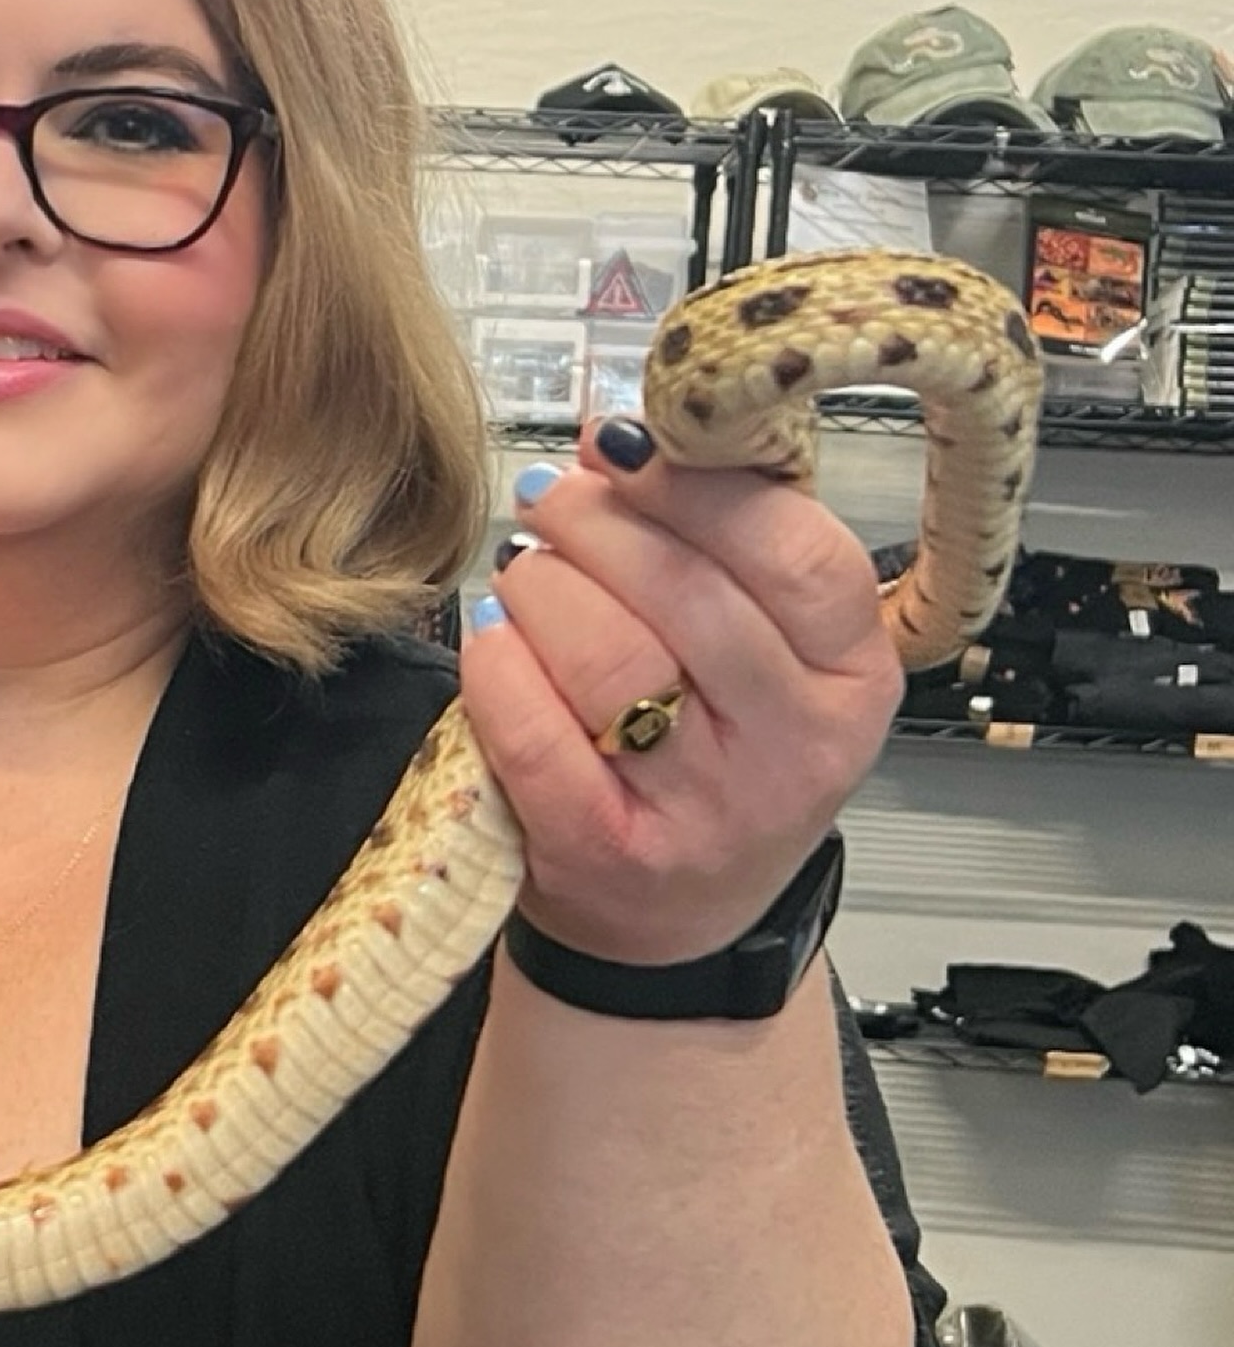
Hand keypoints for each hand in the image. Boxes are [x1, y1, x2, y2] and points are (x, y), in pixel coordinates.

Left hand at [457, 418, 902, 965]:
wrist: (679, 911)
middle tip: (550, 495)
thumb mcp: (777, 648)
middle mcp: (793, 747)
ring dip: (543, 585)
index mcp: (852, 674)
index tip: (621, 444)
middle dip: (597, 521)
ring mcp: (703, 808)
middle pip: (686, 593)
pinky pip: (533, 730)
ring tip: (526, 569)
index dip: (693, 483)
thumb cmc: (724, 749)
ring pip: (607, 654)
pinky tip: (493, 637)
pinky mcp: (606, 851)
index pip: (791, 550)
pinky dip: (497, 666)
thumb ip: (730, 539)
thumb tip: (628, 435)